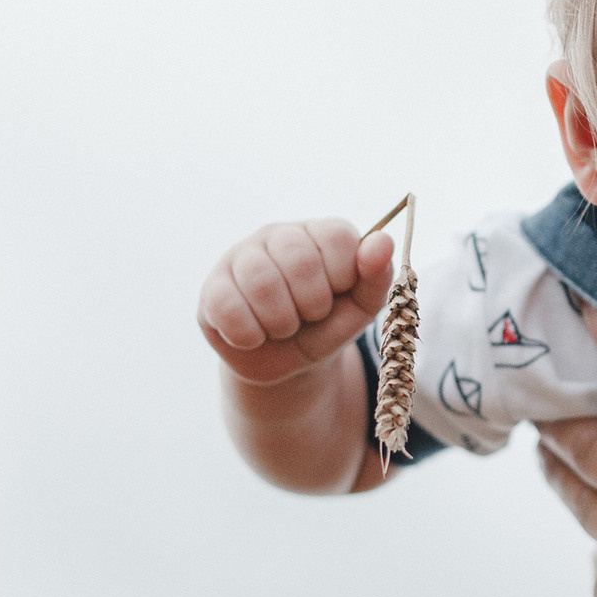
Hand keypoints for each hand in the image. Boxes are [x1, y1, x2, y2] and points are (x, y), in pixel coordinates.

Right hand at [198, 219, 396, 386]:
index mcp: (320, 232)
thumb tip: (384, 242)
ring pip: (260, 280)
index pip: (337, 235)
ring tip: (284, 327)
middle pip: (299, 258)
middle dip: (313, 304)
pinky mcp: (212, 287)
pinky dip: (249, 334)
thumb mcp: (361, 308)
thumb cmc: (327, 326)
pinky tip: (255, 335)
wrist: (287, 364)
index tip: (339, 295)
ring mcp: (241, 257)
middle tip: (310, 315)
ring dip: (282, 321)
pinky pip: (227, 307)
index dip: (344, 276)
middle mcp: (279, 235)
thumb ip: (377, 276)